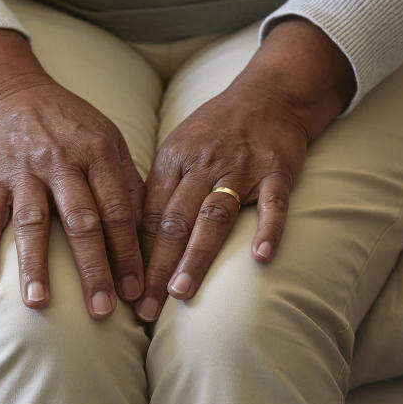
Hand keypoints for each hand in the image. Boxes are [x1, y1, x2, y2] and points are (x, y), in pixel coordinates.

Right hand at [0, 29, 145, 318]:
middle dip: (92, 269)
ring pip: (31, 222)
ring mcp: (22, 171)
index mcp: (96, 153)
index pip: (117, 210)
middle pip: (80, 221)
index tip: (135, 292)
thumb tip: (150, 232)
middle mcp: (59, 161)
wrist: (14, 94)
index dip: (128, 253)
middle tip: (101, 311)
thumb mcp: (108, 139)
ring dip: (34, 264)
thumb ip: (128, 182)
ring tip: (38, 303)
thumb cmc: (70, 124)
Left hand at [134, 17, 356, 320]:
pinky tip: (260, 258)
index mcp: (172, 162)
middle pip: (173, 222)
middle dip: (156, 268)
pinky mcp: (277, 172)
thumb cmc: (216, 129)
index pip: (147, 216)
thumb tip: (131, 235)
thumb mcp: (177, 149)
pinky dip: (267, 230)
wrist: (269, 94)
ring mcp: (240, 169)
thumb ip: (158, 188)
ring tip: (181, 292)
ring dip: (196, 256)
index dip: (134, 255)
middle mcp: (202, 167)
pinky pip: (273, 204)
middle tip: (145, 308)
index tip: (124, 291)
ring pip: (213, 216)